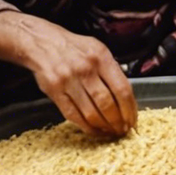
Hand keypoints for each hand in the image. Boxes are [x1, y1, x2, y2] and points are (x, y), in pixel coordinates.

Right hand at [0, 11, 135, 136]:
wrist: (42, 43)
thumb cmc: (73, 48)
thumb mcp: (98, 49)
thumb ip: (112, 70)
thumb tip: (127, 97)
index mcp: (101, 57)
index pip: (122, 89)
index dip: (130, 109)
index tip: (133, 120)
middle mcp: (85, 69)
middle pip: (107, 104)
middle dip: (118, 121)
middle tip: (123, 130)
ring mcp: (68, 80)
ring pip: (91, 112)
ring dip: (104, 127)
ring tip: (111, 131)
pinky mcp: (54, 91)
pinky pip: (73, 115)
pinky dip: (86, 126)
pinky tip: (94, 130)